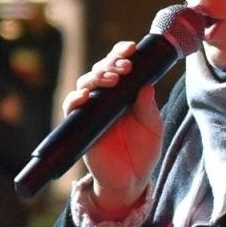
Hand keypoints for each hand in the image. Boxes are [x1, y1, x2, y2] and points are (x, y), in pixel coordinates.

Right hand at [65, 41, 161, 215]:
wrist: (132, 179)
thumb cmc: (144, 150)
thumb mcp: (153, 127)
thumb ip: (149, 108)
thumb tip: (146, 86)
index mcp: (125, 93)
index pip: (118, 66)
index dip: (120, 53)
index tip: (131, 47)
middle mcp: (106, 98)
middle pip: (100, 70)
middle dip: (110, 63)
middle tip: (125, 66)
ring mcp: (92, 111)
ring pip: (85, 84)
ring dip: (96, 77)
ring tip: (112, 78)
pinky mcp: (81, 126)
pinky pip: (72, 108)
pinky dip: (76, 99)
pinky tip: (86, 96)